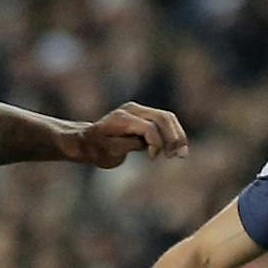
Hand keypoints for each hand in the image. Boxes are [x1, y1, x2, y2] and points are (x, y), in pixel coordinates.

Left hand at [69, 102, 188, 167]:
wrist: (88, 140)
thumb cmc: (97, 149)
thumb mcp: (109, 153)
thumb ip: (130, 145)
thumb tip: (152, 144)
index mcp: (122, 119)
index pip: (149, 127)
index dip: (156, 143)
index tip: (152, 158)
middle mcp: (132, 109)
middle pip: (163, 118)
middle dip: (174, 137)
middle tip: (179, 156)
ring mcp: (138, 110)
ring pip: (167, 117)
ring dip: (177, 135)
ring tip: (180, 153)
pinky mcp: (143, 114)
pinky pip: (164, 120)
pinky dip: (172, 133)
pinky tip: (174, 147)